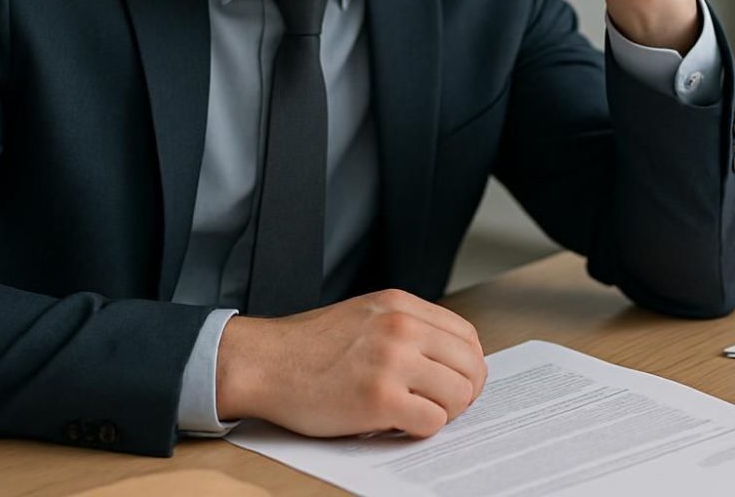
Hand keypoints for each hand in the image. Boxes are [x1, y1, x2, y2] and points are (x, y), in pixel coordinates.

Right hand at [215, 288, 487, 437]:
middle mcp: (401, 328)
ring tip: (417, 413)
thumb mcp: (364, 315)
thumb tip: (447, 359)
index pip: (466, 336)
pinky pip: (432, 421)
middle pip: (471, 366)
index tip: (456, 382)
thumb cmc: (307, 347)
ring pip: (459, 394)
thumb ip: (404, 328)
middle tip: (442, 406)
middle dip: (464, 392)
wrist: (263, 362)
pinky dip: (420, 429)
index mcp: (400, 305)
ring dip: (444, 412)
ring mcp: (392, 362)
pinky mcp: (380, 399)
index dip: (468, 365)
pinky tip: (397, 423)